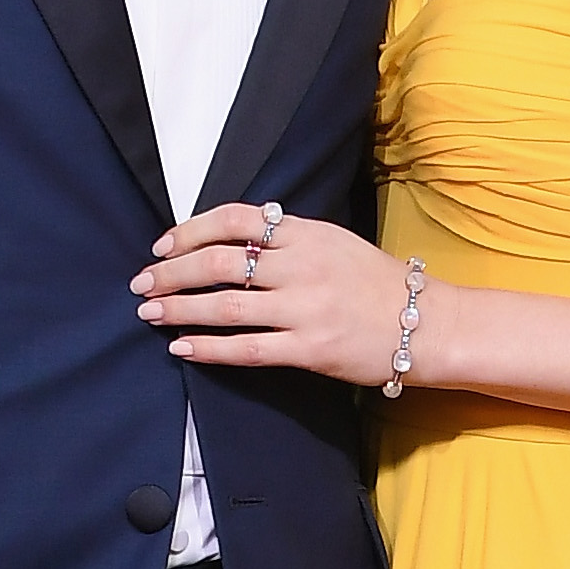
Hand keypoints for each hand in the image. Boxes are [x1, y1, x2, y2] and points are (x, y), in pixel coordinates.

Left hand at [135, 205, 416, 388]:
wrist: (427, 326)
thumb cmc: (379, 286)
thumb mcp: (336, 244)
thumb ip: (288, 240)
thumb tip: (233, 240)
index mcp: (307, 234)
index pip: (236, 220)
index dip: (190, 230)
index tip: (162, 244)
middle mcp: (302, 266)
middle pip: (219, 262)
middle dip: (171, 272)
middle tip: (142, 283)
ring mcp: (306, 308)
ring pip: (225, 305)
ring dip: (179, 308)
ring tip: (150, 314)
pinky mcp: (310, 348)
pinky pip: (247, 348)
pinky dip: (208, 348)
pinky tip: (182, 348)